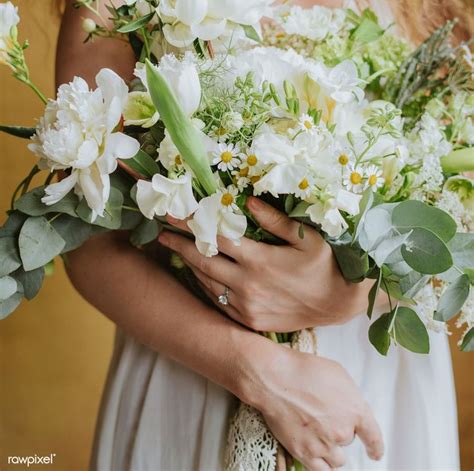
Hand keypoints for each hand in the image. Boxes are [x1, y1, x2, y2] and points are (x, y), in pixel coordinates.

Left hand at [158, 196, 376, 331]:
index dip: (194, 225)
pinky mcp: (249, 321)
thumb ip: (275, 220)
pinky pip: (219, 302)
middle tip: (162, 232)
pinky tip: (199, 275)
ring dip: (190, 265)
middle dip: (181, 245)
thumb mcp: (305, 237)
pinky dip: (206, 286)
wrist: (338, 305)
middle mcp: (247, 285)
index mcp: (260, 261)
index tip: (175, 215)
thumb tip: (249, 200)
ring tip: (176, 250)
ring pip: (208, 283)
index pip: (217, 238)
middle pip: (204, 262)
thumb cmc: (324, 265)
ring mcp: (247, 306)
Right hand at [248, 342, 383, 470]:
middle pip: (348, 441)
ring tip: (319, 436)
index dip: (375, 447)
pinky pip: (321, 470)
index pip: (374, 437)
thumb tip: (348, 405)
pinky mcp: (305, 453)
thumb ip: (348, 395)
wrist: (276, 380)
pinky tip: (318, 458)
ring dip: (332, 450)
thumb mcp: (337, 374)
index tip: (375, 453)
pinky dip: (321, 464)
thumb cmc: (304, 371)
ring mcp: (324, 445)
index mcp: (355, 410)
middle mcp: (343, 431)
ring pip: (337, 460)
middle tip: (324, 417)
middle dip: (339, 431)